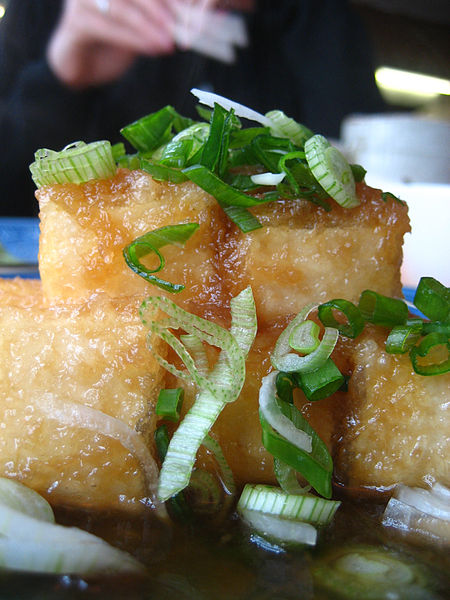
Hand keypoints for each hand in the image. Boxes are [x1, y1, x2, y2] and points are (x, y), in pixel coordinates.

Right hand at [47, 0, 180, 88]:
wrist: (81, 65)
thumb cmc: (113, 41)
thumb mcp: (142, 24)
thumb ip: (160, 16)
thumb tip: (193, 15)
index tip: (194, 12)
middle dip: (163, 8)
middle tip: (183, 27)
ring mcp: (81, 0)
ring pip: (123, 7)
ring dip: (150, 26)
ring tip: (170, 43)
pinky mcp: (76, 21)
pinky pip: (109, 27)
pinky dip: (135, 39)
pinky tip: (154, 48)